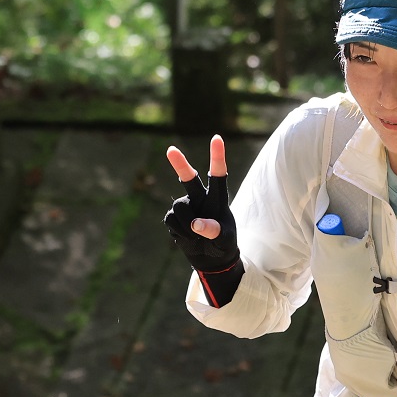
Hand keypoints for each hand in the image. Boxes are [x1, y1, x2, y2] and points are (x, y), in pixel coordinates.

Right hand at [164, 135, 240, 291]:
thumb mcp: (225, 240)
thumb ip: (214, 231)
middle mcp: (200, 197)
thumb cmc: (223, 244)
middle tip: (170, 150)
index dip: (217, 156)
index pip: (218, 174)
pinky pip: (171, 220)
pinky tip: (187, 238)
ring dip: (186, 225)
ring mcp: (186, 206)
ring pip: (179, 207)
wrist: (211, 257)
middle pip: (189, 178)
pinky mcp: (173, 217)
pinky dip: (180, 233)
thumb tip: (195, 223)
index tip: (216, 138)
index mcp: (217, 198)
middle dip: (179, 164)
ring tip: (196, 236)